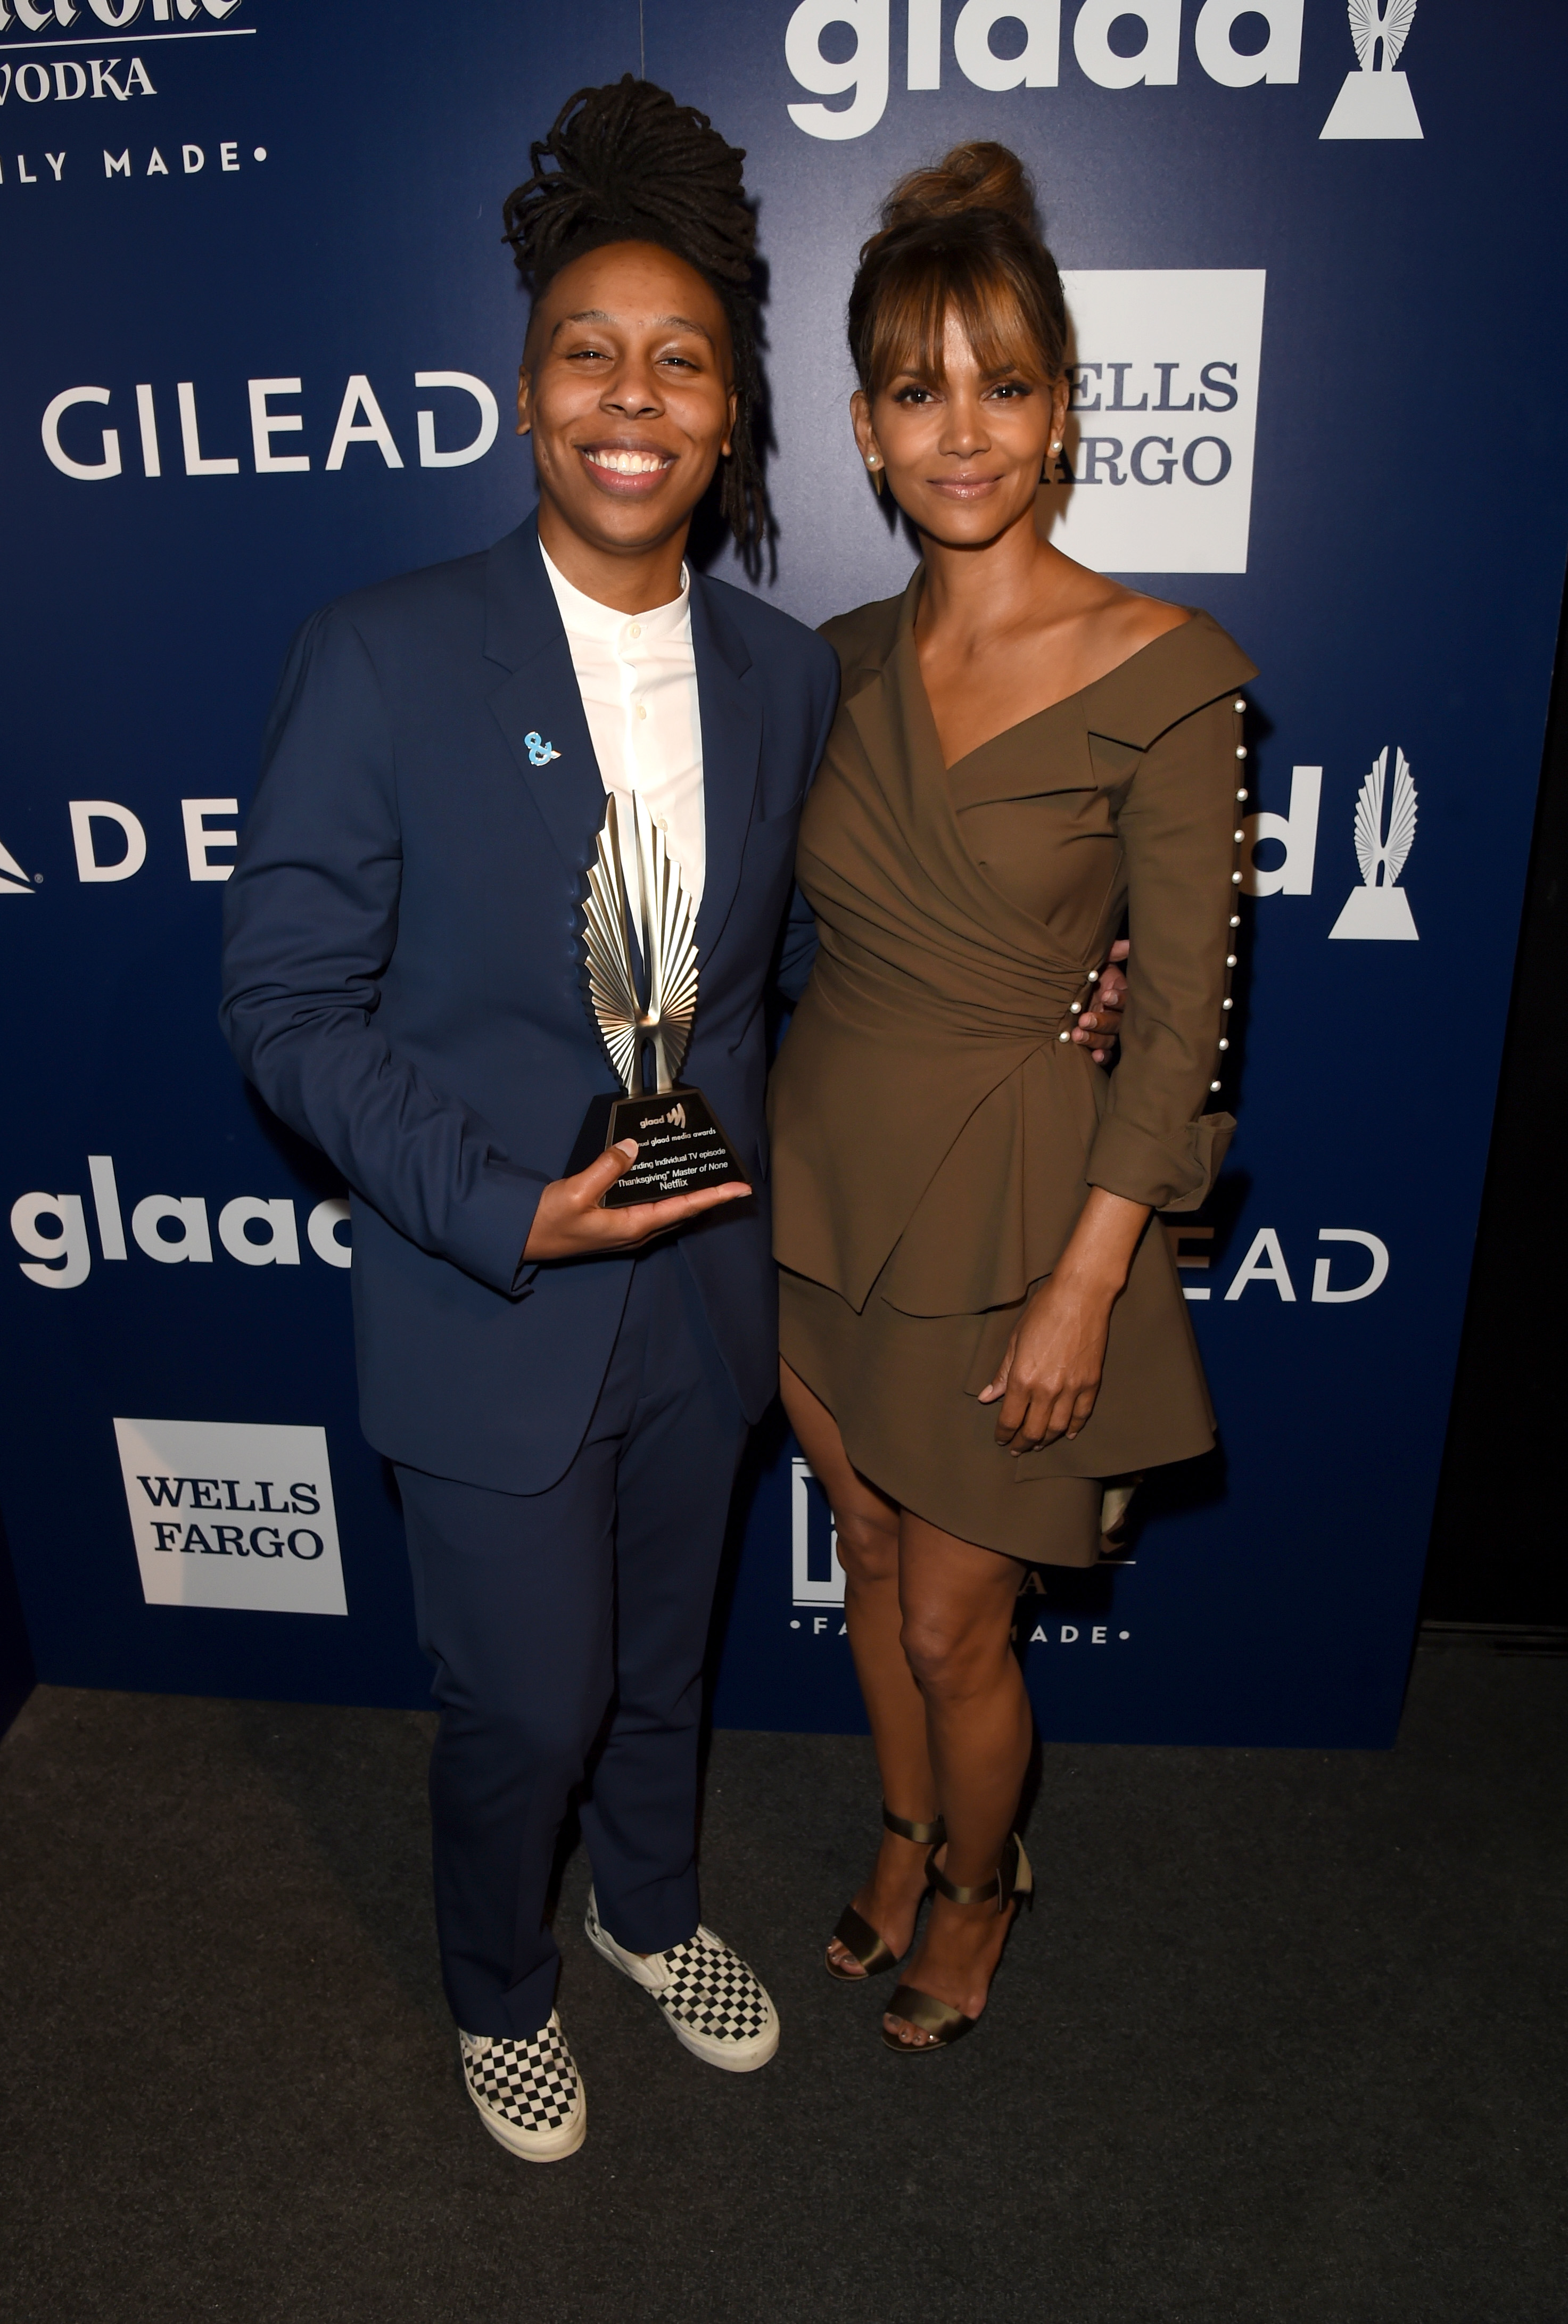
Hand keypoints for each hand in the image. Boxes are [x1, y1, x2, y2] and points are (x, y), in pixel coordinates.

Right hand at [522, 1140, 749, 1262]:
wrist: (522, 1237)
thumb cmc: (548, 1221)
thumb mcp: (577, 1192)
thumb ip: (606, 1169)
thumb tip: (631, 1148)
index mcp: (634, 1226)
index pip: (684, 1208)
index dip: (713, 1197)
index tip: (740, 1188)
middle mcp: (637, 1231)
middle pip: (683, 1211)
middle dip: (708, 1195)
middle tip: (731, 1177)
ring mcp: (626, 1229)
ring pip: (668, 1209)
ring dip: (688, 1194)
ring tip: (707, 1174)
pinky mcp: (616, 1223)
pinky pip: (651, 1206)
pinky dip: (665, 1193)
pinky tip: (666, 1177)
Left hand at [978, 1268, 1115, 1452]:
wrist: (1080, 1296)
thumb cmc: (1043, 1312)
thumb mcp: (1015, 1341)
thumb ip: (1003, 1374)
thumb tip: (987, 1397)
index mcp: (1023, 1379)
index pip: (1010, 1419)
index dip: (1003, 1434)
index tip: (1000, 1439)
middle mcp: (1047, 1390)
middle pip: (1033, 1430)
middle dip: (1022, 1443)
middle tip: (1016, 1448)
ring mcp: (1072, 1388)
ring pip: (1058, 1428)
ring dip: (1046, 1439)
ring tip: (1038, 1443)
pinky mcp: (1091, 1383)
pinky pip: (1082, 1414)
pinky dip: (1074, 1427)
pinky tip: (1068, 1433)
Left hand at [1070, 937, 1127, 1066]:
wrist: (1062, 989)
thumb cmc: (1084, 972)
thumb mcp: (1098, 959)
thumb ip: (1113, 951)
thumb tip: (1131, 943)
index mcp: (1119, 993)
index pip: (1126, 998)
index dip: (1119, 998)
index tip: (1106, 995)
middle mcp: (1116, 1013)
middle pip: (1117, 1022)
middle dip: (1102, 1021)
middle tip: (1084, 1018)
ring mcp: (1107, 1030)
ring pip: (1109, 1039)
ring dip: (1096, 1039)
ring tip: (1077, 1034)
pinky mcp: (1098, 1043)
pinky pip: (1106, 1053)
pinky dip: (1102, 1056)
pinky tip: (1094, 1057)